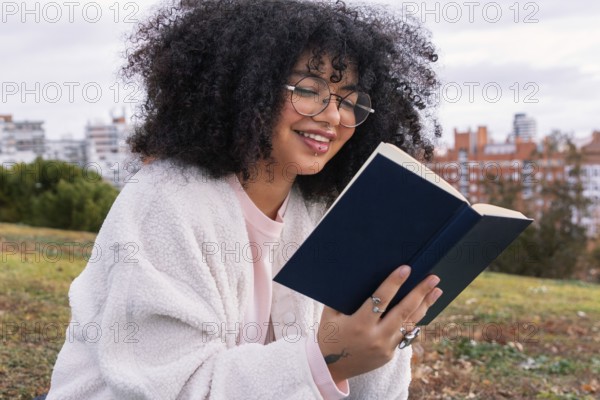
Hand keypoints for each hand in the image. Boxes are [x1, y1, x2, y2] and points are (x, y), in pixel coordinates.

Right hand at [317, 265, 441, 381]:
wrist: (330, 367)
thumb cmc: (329, 334)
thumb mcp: (331, 314)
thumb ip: (344, 297)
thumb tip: (357, 273)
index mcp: (358, 324)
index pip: (380, 299)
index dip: (394, 283)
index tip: (406, 268)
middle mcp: (375, 337)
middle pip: (403, 311)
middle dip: (420, 292)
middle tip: (433, 278)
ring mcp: (384, 348)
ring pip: (409, 324)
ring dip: (425, 306)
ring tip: (437, 291)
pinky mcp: (389, 355)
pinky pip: (404, 335)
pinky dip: (414, 321)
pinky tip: (423, 309)